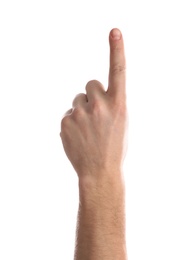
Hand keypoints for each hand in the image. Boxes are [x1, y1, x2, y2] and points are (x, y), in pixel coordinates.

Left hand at [60, 28, 127, 180]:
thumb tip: (92, 93)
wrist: (99, 171)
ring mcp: (80, 113)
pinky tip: (79, 136)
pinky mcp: (65, 121)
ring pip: (77, 99)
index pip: (118, 71)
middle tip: (96, 114)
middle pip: (90, 83)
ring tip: (88, 129)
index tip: (115, 32)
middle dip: (92, 95)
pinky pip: (68, 113)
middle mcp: (99, 105)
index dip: (117, 50)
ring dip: (81, 109)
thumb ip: (111, 103)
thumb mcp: (122, 122)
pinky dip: (73, 122)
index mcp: (118, 105)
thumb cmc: (114, 147)